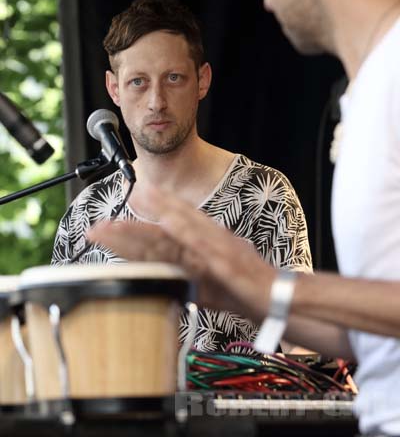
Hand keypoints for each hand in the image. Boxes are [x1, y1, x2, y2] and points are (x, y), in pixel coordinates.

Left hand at [88, 186, 275, 322]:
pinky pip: (199, 245)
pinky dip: (183, 232)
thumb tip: (163, 276)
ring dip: (144, 228)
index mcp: (198, 242)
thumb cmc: (244, 288)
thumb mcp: (210, 281)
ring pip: (172, 234)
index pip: (163, 231)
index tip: (113, 222)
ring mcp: (211, 247)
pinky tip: (165, 225)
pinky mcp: (222, 260)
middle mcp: (202, 239)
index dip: (137, 226)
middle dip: (128, 228)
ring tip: (116, 226)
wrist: (275, 297)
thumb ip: (186, 275)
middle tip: (99, 227)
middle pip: (160, 230)